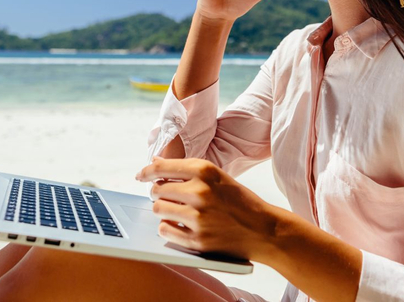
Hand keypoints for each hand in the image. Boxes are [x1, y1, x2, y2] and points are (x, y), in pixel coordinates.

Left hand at [135, 157, 278, 260]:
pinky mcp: (198, 240)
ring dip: (162, 209)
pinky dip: (167, 227)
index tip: (141, 175)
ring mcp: (198, 218)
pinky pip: (165, 230)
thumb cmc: (238, 199)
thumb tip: (156, 163)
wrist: (263, 228)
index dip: (146, 172)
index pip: (161, 168)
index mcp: (204, 170)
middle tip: (166, 194)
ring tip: (174, 209)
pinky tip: (177, 223)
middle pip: (157, 190)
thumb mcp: (216, 175)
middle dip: (158, 192)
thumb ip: (186, 169)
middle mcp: (199, 192)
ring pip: (159, 210)